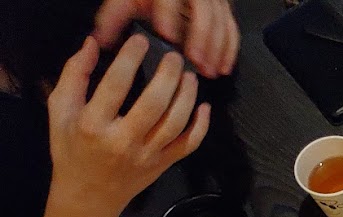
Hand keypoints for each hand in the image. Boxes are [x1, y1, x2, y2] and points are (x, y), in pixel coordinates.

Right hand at [46, 36, 210, 216]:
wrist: (88, 197)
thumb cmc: (71, 150)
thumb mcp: (60, 112)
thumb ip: (74, 76)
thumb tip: (92, 44)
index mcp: (93, 125)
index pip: (115, 85)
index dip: (130, 59)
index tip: (141, 41)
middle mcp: (123, 141)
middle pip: (153, 103)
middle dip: (168, 75)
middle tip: (174, 56)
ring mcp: (148, 156)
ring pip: (176, 123)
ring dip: (187, 96)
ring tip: (189, 75)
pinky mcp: (163, 165)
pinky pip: (189, 145)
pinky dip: (201, 127)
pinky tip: (203, 107)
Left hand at [93, 0, 239, 78]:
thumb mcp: (127, 0)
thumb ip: (113, 18)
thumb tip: (99, 41)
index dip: (169, 15)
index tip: (166, 35)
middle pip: (204, 11)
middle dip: (202, 38)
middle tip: (196, 62)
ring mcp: (212, 0)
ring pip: (221, 21)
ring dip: (218, 48)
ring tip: (210, 72)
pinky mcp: (223, 9)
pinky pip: (232, 28)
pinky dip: (230, 49)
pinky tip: (225, 68)